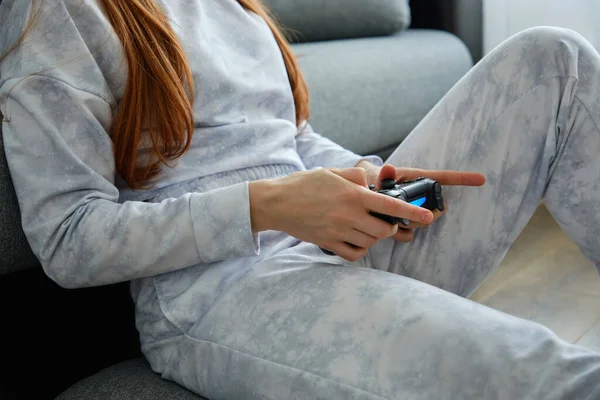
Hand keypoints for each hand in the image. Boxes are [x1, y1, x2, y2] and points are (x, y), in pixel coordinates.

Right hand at [248, 168, 435, 261]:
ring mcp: (338, 232)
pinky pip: (354, 254)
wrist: (276, 203)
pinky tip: (355, 239)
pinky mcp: (328, 243)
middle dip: (390, 227)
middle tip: (384, 221)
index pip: (389, 206)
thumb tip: (371, 183)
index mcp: (352, 195)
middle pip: (384, 230)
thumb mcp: (330, 172)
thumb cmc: (303, 184)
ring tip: (365, 226)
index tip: (427, 217)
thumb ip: (355, 177)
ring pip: (370, 242)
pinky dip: (360, 249)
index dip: (411, 212)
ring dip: (374, 237)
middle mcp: (348, 215)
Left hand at [356, 161, 485, 241]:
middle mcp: (417, 197)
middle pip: (434, 209)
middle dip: (424, 214)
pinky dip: (398, 235)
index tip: (481, 179)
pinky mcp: (402, 226)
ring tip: (390, 218)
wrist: (356, 195)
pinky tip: (386, 228)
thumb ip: (382, 175)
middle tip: (405, 213)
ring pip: (422, 224)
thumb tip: (388, 169)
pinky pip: (408, 236)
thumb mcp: (373, 176)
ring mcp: (412, 213)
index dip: (462, 179)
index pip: (442, 178)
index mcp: (415, 180)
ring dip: (409, 224)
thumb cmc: (369, 181)